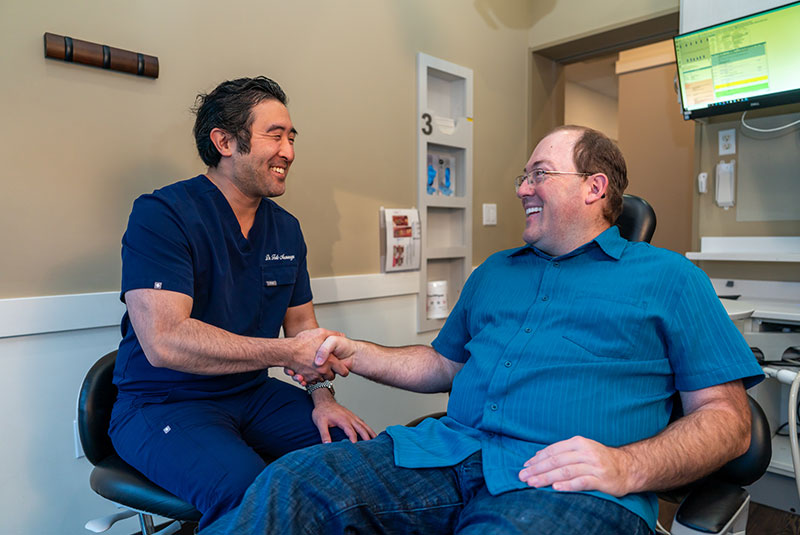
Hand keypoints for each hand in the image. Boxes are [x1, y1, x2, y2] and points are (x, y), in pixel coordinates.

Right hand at [287, 329, 348, 384]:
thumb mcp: (321, 333)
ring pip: (321, 379)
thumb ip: (333, 334)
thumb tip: (342, 335)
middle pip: (332, 377)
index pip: (343, 371)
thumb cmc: (302, 343)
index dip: (342, 368)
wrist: (286, 352)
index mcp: (330, 361)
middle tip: (326, 365)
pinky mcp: (306, 379)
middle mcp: (323, 371)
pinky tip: (308, 370)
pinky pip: (311, 381)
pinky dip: (310, 378)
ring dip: (320, 375)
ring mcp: (314, 376)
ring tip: (316, 366)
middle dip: (330, 372)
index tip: (340, 366)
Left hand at [311, 390, 376, 442]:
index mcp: (343, 420)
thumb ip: (324, 434)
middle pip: (361, 429)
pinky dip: (368, 428)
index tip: (357, 449)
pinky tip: (371, 433)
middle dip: (367, 437)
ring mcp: (352, 417)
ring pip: (364, 425)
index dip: (354, 440)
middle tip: (372, 447)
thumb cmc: (322, 412)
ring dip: (370, 432)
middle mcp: (350, 418)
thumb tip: (327, 445)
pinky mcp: (353, 416)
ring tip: (377, 440)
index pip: (351, 432)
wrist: (324, 401)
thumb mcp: (320, 423)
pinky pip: (362, 422)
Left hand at [517, 436, 633, 496]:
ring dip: (547, 478)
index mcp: (578, 442)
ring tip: (533, 483)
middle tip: (523, 476)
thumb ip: (562, 452)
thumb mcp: (581, 449)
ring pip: (566, 471)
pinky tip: (556, 488)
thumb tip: (537, 456)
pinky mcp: (601, 479)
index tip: (525, 466)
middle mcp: (585, 452)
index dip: (537, 459)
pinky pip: (581, 482)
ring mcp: (594, 465)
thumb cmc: (599, 459)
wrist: (627, 467)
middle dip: (537, 469)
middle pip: (556, 461)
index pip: (553, 451)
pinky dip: (568, 485)